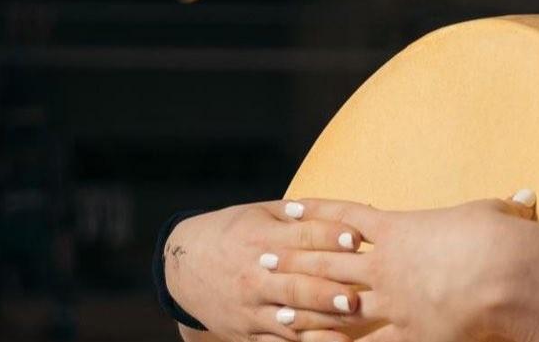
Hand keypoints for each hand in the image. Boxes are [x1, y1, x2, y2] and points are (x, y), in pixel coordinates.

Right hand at [163, 200, 365, 341]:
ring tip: (350, 320)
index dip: (329, 237)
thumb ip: (298, 214)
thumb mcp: (259, 214)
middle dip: (326, 292)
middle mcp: (255, 276)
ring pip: (290, 318)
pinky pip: (279, 341)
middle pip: (295, 285)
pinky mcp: (248, 331)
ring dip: (321, 320)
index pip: (300, 238)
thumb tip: (342, 210)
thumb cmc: (231, 233)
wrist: (182, 267)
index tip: (355, 238)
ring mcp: (251, 307)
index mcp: (260, 240)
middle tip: (355, 297)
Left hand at [274, 189, 538, 341]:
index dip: (317, 212)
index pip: (348, 216)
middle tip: (259, 254)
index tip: (289, 208)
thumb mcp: (498, 215)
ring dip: (302, 299)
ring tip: (272, 299)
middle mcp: (387, 263)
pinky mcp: (407, 332)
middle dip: (292, 256)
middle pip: (328, 257)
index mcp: (402, 228)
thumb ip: (503, 208)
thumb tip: (526, 196)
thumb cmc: (500, 237)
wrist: (503, 271)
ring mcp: (392, 299)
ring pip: (335, 298)